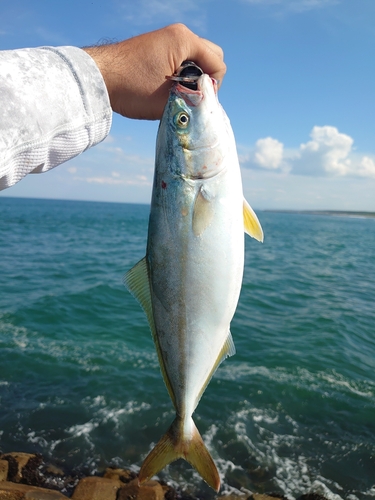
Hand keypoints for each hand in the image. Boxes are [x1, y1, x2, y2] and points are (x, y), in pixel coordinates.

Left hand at [83, 24, 225, 119]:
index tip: (198, 102)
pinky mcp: (158, 45)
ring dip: (194, 76)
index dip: (213, 88)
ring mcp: (167, 38)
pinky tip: (168, 88)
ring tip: (178, 94)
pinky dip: (182, 72)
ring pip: (196, 58)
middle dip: (207, 79)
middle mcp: (178, 34)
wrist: (98, 77)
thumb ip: (193, 102)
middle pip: (211, 56)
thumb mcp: (168, 102)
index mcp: (184, 41)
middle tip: (192, 98)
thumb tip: (206, 107)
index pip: (218, 65)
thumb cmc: (131, 89)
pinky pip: (182, 58)